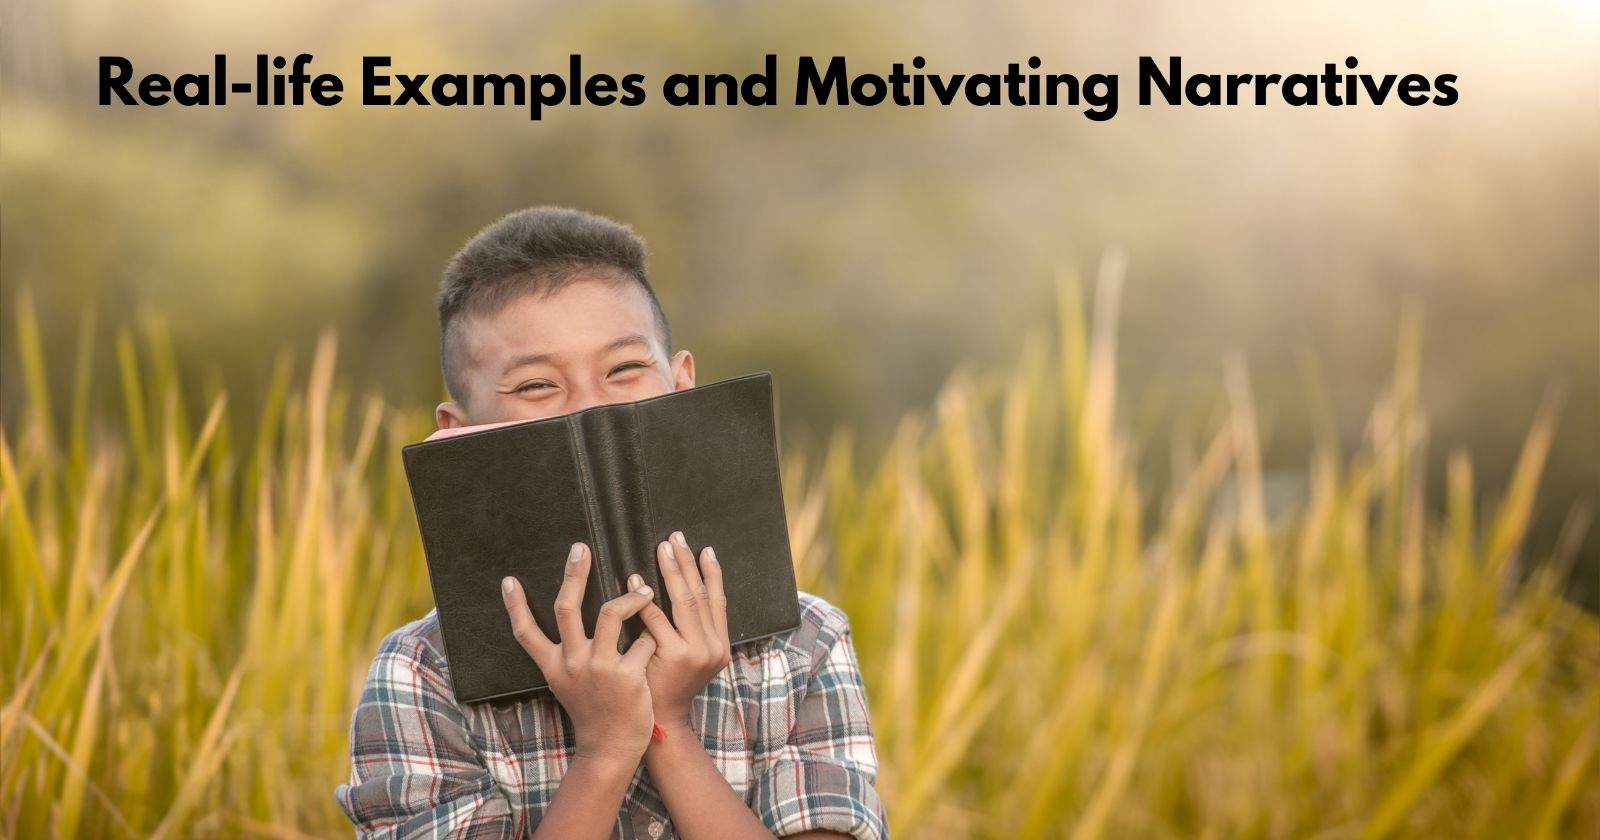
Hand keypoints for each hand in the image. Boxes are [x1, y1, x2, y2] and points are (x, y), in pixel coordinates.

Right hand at [502, 542, 657, 764]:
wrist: (610, 748)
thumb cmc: (593, 710)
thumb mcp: (568, 683)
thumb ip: (567, 653)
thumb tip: (570, 619)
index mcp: (554, 666)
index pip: (526, 633)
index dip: (515, 607)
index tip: (508, 580)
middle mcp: (572, 663)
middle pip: (567, 608)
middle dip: (574, 574)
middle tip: (581, 547)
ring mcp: (600, 668)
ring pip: (612, 613)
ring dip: (632, 597)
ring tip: (646, 591)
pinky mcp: (627, 675)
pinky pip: (644, 639)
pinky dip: (653, 634)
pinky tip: (661, 638)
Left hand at [632, 530, 732, 732]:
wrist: (658, 724)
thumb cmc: (666, 686)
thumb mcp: (689, 657)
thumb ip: (689, 629)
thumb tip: (679, 587)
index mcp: (719, 645)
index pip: (717, 600)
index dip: (711, 572)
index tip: (703, 548)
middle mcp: (712, 647)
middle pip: (700, 594)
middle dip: (687, 563)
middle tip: (675, 537)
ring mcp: (695, 652)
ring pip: (684, 601)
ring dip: (671, 571)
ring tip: (661, 548)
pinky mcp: (673, 656)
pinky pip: (656, 619)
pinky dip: (645, 598)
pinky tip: (633, 580)